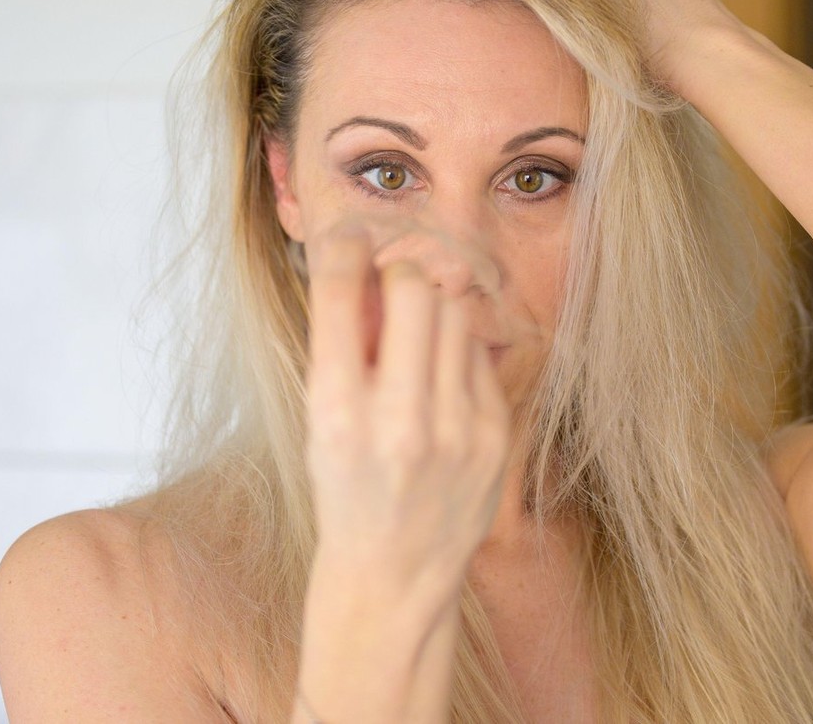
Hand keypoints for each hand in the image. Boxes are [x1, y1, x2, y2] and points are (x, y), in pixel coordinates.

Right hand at [301, 219, 512, 605]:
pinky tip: (441, 389)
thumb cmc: (347, 487)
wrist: (394, 575)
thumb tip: (365, 260)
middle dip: (400, 276)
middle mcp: (397, 419)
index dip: (345, 248)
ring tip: (416, 345)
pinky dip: (457, 356)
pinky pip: (479, 355)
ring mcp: (454, 429)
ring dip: (433, 312)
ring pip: (455, 313)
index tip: (351, 237)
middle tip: (392, 288)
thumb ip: (341, 344)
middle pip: (413, 288)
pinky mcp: (493, 435)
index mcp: (335, 412)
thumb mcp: (319, 421)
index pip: (339, 294)